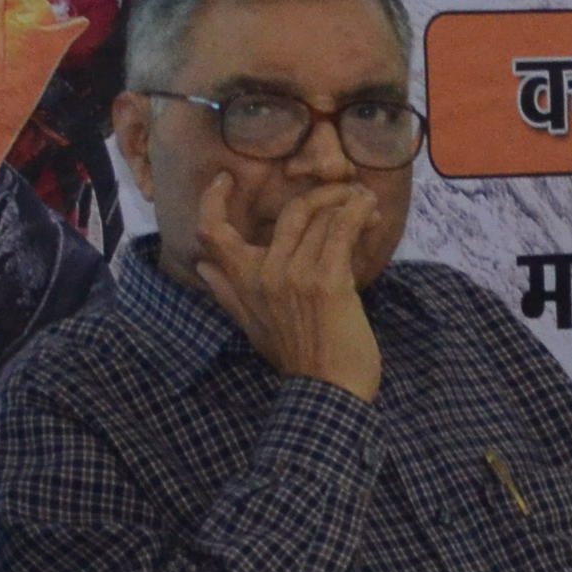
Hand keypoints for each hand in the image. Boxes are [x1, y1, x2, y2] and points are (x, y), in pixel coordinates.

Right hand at [190, 173, 382, 399]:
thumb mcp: (253, 327)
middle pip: (290, 210)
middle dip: (323, 195)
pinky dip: (358, 213)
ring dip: (349, 204)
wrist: (328, 392)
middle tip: (346, 196)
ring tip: (367, 207)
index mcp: (243, 283)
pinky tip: (370, 211)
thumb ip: (228, 293)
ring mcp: (295, 275)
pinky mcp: (328, 280)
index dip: (213, 199)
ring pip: (321, 216)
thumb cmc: (297, 361)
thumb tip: (201, 266)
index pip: (212, 232)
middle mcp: (264, 274)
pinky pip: (342, 229)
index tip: (225, 179)